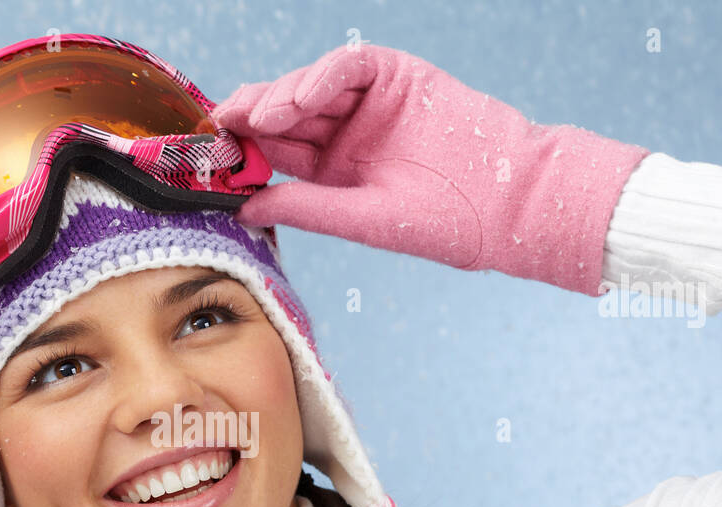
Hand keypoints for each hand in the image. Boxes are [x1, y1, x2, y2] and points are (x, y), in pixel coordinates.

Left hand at [210, 44, 648, 294]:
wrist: (510, 205)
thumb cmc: (445, 224)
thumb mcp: (364, 218)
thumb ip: (307, 206)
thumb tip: (245, 205)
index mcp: (335, 171)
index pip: (278, 152)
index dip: (244, 151)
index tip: (211, 159)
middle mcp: (346, 133)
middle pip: (284, 115)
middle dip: (248, 118)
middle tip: (218, 127)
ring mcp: (369, 103)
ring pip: (308, 88)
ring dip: (278, 98)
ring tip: (253, 118)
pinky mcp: (395, 76)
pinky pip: (347, 67)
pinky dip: (318, 77)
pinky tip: (297, 100)